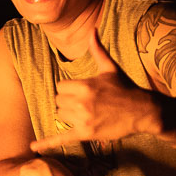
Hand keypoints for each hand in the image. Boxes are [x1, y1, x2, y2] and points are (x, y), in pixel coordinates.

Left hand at [31, 30, 159, 152]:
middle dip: (68, 102)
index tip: (81, 91)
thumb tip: (92, 30)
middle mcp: (82, 103)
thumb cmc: (125, 88)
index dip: (68, 89)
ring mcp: (83, 119)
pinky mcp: (86, 134)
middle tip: (85, 103)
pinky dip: (46, 143)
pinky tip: (33, 146)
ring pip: (60, 116)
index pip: (60, 87)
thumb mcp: (110, 68)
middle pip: (59, 101)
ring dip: (68, 115)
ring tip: (85, 113)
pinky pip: (61, 138)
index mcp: (85, 86)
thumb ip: (97, 50)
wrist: (142, 111)